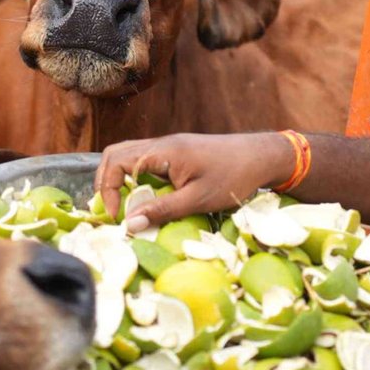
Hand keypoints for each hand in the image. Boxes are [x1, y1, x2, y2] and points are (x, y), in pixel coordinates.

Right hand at [95, 132, 295, 231]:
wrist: (263, 156)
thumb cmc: (234, 177)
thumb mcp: (198, 199)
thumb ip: (162, 211)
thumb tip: (129, 225)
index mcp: (162, 152)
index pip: (117, 163)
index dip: (109, 190)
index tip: (118, 218)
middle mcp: (161, 144)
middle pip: (116, 154)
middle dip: (107, 182)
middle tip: (112, 210)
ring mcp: (169, 147)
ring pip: (129, 156)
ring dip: (121, 180)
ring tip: (125, 207)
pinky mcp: (177, 153)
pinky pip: (145, 161)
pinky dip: (136, 178)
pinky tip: (146, 198)